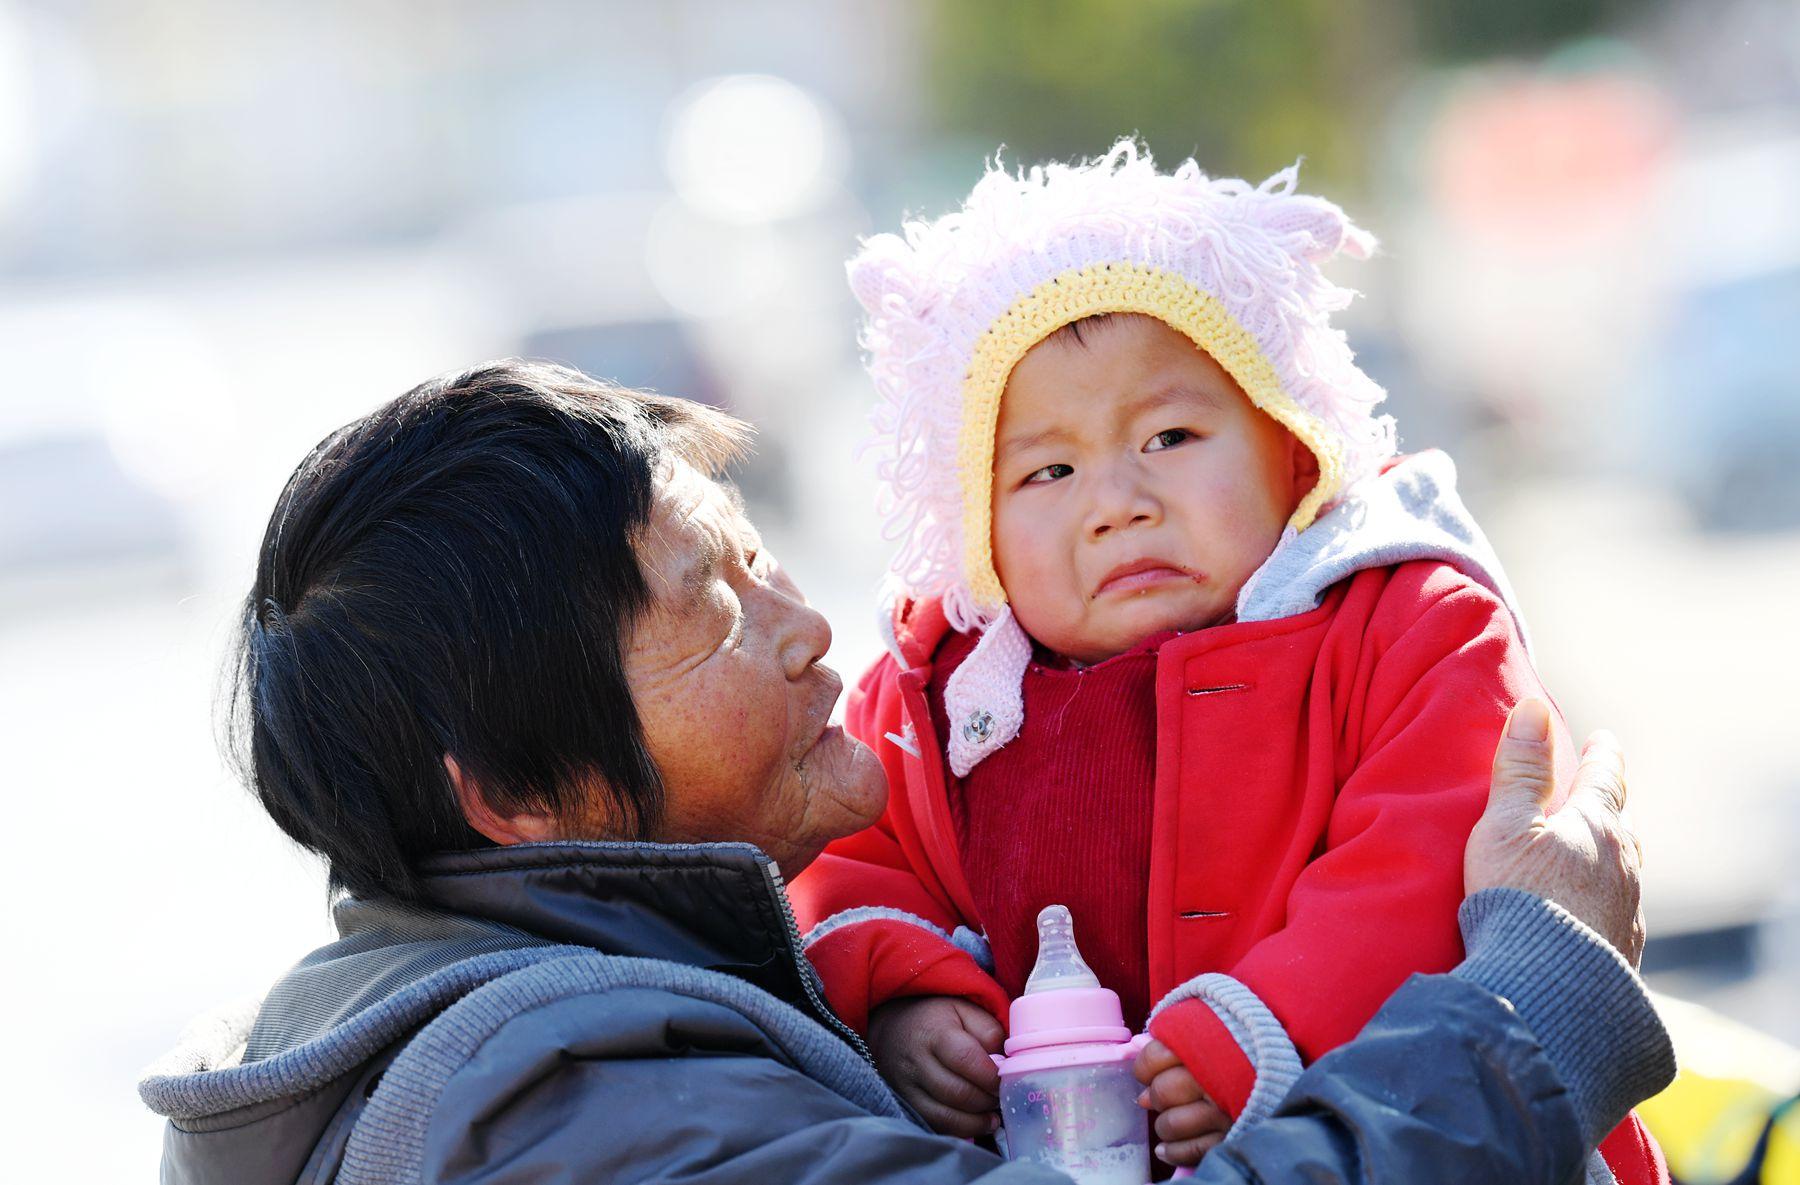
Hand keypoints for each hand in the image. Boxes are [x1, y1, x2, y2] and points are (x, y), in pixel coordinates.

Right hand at [867, 995, 1002, 1137]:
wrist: (894, 1028)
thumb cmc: (936, 1018)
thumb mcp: (964, 1010)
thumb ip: (989, 1031)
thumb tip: (1004, 1063)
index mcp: (934, 1032)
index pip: (965, 1059)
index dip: (990, 1075)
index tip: (1006, 1079)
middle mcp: (916, 1062)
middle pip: (957, 1092)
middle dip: (987, 1100)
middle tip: (1002, 1096)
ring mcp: (907, 1087)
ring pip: (946, 1115)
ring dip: (976, 1120)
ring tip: (993, 1114)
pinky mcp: (906, 1105)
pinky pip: (936, 1125)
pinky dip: (961, 1130)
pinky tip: (977, 1122)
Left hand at [1133, 1038, 1230, 1164]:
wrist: (1278, 1070)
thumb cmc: (1234, 1049)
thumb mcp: (1207, 1029)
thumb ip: (1177, 1040)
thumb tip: (1143, 1067)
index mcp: (1207, 1047)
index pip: (1156, 1056)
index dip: (1145, 1067)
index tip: (1147, 1072)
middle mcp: (1215, 1081)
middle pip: (1163, 1091)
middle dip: (1157, 1095)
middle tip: (1162, 1096)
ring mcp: (1224, 1112)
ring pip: (1172, 1124)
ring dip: (1164, 1125)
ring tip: (1168, 1121)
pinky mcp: (1231, 1137)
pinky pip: (1190, 1151)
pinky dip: (1173, 1151)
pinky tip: (1166, 1148)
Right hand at [1466, 699, 1645, 965]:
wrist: (1547, 987)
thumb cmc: (1519, 898)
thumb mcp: (1506, 825)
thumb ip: (1520, 770)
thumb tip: (1534, 707)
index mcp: (1596, 825)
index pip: (1605, 777)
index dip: (1602, 754)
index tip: (1603, 738)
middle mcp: (1622, 864)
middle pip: (1622, 822)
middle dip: (1609, 804)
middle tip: (1599, 791)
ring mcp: (1626, 909)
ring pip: (1624, 868)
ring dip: (1610, 853)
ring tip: (1593, 851)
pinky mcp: (1620, 950)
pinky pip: (1618, 910)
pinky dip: (1605, 897)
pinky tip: (1592, 910)